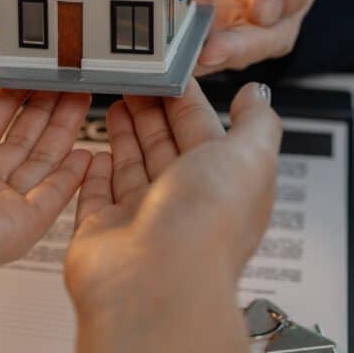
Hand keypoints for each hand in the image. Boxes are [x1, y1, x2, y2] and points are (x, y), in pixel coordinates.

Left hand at [0, 87, 91, 296]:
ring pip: (37, 166)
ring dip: (60, 131)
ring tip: (80, 97)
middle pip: (14, 146)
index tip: (20, 80)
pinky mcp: (13, 230)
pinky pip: (51, 200)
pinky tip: (86, 152)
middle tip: (60, 82)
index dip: (2, 105)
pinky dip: (71, 177)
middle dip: (40, 112)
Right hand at [64, 80, 280, 312]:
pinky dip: (97, 171)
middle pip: (165, 145)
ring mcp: (142, 216)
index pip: (203, 130)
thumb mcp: (250, 156)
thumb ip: (256, 122)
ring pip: (133, 165)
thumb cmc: (207, 225)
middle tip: (135, 79)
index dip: (185, 100)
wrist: (156, 281)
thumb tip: (258, 94)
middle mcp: (184, 201)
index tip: (168, 71)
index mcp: (223, 182)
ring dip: (125, 133)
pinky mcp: (103, 229)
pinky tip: (95, 150)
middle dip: (151, 111)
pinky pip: (98, 194)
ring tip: (115, 101)